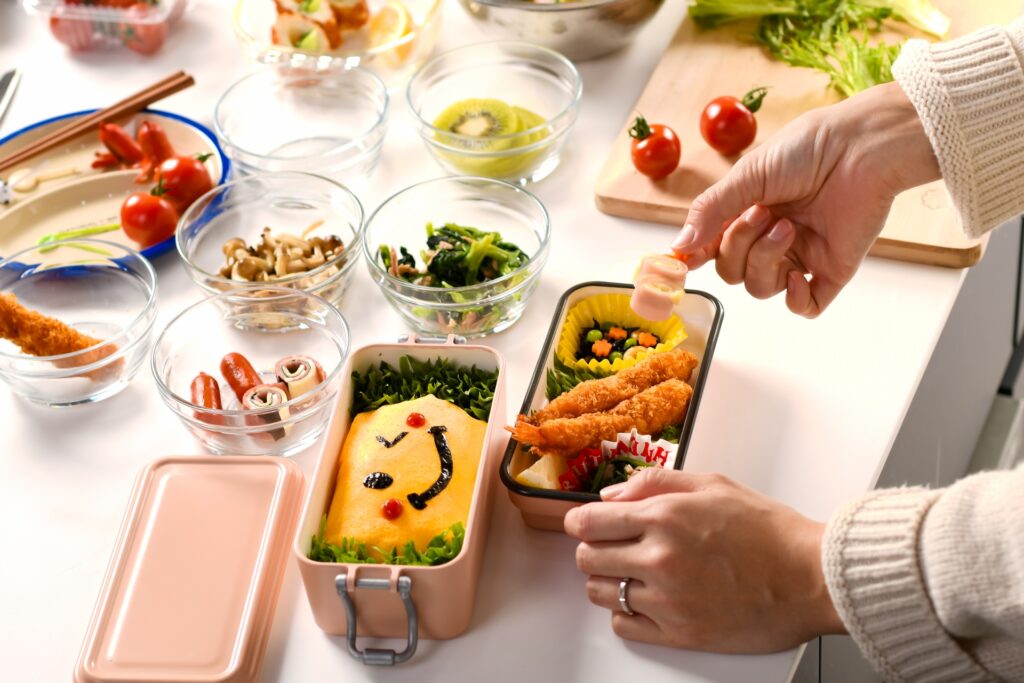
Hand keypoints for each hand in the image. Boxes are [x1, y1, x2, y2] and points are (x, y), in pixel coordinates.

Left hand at [563, 468, 845, 652]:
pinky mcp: (679, 633)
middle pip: (587, 558)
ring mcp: (667, 600)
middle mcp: (660, 559)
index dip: (581, 522)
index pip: (589, 522)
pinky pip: (624, 625)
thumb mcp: (712, 485)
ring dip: (607, 580)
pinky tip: (644, 599)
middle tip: (611, 547)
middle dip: (592, 549)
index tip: (584, 524)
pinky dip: (625, 612)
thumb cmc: (769, 532)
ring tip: (630, 573)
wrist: (810, 577)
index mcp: (664, 517)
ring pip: (600, 592)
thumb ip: (655, 483)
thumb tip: (612, 495)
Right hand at [673, 81, 939, 317]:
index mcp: (745, 214)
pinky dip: (795, 299)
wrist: (861, 146)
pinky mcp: (830, 270)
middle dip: (739, 247)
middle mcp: (768, 238)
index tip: (683, 261)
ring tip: (787, 227)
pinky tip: (796, 277)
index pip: (710, 249)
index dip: (695, 257)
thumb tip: (679, 246)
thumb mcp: (747, 175)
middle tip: (762, 214)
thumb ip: (710, 211)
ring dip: (765, 260)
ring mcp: (798, 256)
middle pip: (732, 272)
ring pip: (761, 288)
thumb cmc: (807, 148)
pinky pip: (805, 306)